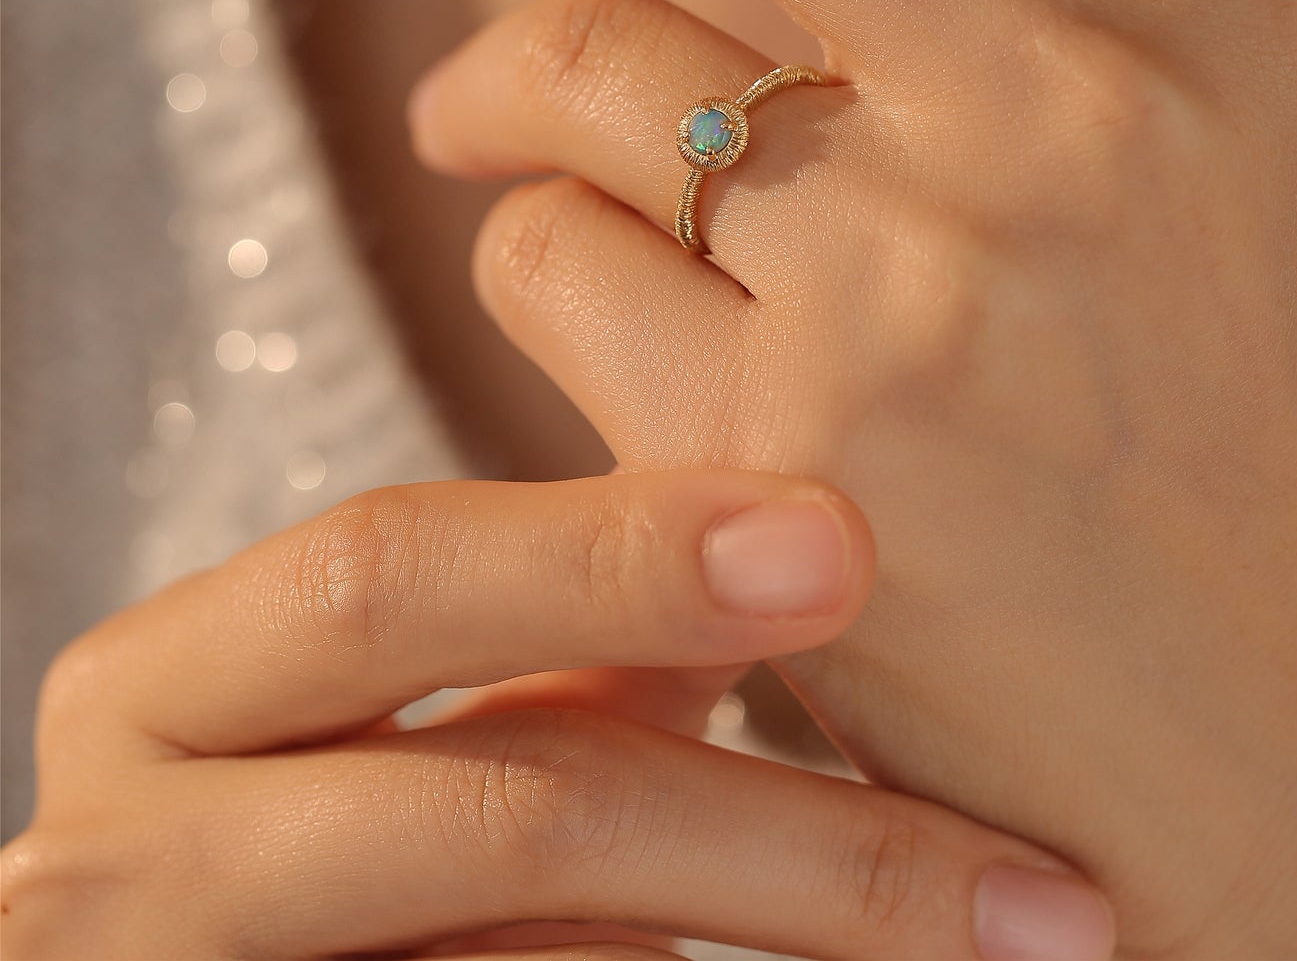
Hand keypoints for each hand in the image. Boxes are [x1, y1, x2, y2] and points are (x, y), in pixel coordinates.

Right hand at [0, 469, 1113, 958]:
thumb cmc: (336, 847)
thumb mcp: (417, 723)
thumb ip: (552, 632)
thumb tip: (802, 535)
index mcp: (166, 685)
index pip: (384, 571)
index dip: (609, 551)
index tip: (842, 540)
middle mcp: (117, 853)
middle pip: (478, 790)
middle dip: (741, 782)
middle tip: (983, 802)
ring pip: (530, 917)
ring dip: (800, 914)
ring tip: (1019, 928)